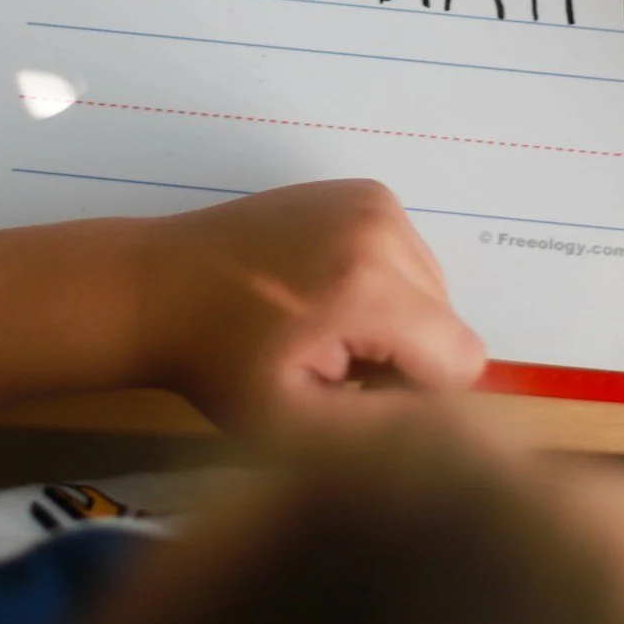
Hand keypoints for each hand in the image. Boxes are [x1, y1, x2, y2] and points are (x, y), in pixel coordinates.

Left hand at [140, 180, 487, 432]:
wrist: (161, 287)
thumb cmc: (220, 366)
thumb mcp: (296, 426)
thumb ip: (383, 432)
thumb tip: (449, 423)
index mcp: (369, 287)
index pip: (462, 359)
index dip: (417, 394)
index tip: (356, 396)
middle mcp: (384, 228)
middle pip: (450, 322)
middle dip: (404, 355)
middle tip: (330, 364)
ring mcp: (375, 200)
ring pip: (436, 291)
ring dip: (394, 321)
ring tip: (323, 330)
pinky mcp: (366, 192)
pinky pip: (412, 258)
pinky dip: (382, 286)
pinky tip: (324, 296)